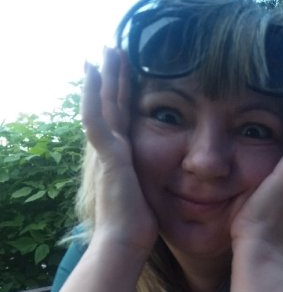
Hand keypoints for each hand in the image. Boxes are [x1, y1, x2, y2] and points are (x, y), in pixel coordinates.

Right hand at [82, 48, 158, 254]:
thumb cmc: (138, 226)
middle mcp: (113, 150)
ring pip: (104, 104)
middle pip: (113, 106)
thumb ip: (156, 183)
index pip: (125, 120)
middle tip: (112, 52)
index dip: (125, 97)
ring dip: (104, 77)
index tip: (129, 76)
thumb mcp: (151, 197)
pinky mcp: (107, 154)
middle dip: (114, 79)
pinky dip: (92, 94)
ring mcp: (107, 151)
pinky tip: (92, 71)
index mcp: (124, 158)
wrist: (125, 241)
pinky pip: (97, 117)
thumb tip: (180, 184)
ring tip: (105, 50)